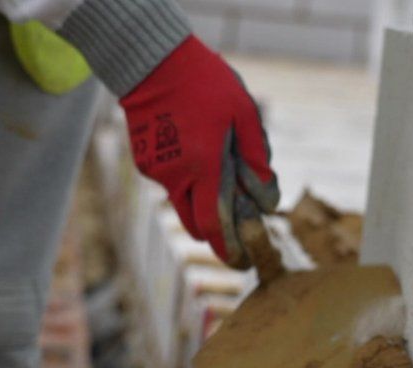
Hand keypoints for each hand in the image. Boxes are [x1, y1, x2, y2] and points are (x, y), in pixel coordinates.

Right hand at [121, 36, 279, 268]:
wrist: (153, 61)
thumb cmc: (205, 83)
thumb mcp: (245, 114)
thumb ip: (257, 159)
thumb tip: (267, 198)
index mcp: (204, 165)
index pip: (215, 224)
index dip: (229, 249)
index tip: (244, 261)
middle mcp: (177, 175)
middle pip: (198, 227)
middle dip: (219, 235)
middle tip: (240, 231)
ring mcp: (157, 171)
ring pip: (184, 206)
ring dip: (204, 203)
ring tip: (221, 171)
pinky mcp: (146, 162)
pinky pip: (172, 184)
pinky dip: (189, 180)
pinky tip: (198, 149)